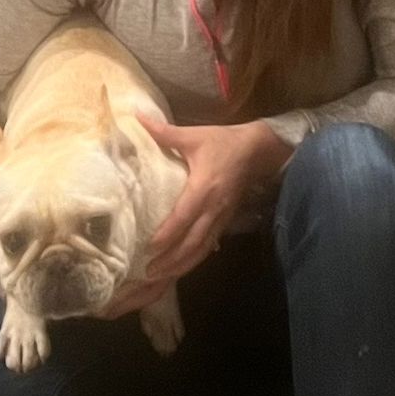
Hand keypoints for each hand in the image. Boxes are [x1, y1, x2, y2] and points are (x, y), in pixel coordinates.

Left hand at [141, 115, 286, 282]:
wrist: (257, 150)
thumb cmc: (223, 142)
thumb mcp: (194, 135)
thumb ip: (164, 132)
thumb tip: (137, 118)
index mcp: (204, 188)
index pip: (183, 217)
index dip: (167, 235)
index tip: (149, 248)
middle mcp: (213, 208)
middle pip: (192, 242)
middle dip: (171, 260)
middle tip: (148, 274)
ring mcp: (221, 218)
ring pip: (201, 250)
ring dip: (181, 266)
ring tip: (159, 277)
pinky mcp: (225, 222)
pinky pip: (208, 246)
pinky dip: (193, 260)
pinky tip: (179, 269)